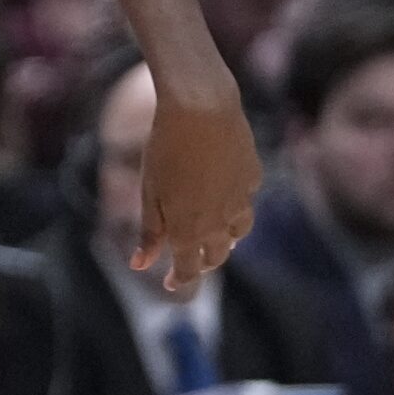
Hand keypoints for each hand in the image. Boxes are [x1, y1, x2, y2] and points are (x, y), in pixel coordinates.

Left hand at [134, 74, 261, 288]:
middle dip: (203, 263)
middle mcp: (220, 222)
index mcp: (190, 230)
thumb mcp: (150, 193)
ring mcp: (242, 199)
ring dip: (226, 239)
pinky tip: (227, 194)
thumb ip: (150, 232)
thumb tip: (140, 265)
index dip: (179, 280)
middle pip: (217, 256)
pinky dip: (235, 204)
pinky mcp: (253, 176)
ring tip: (216, 237)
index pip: (188, 270)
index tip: (170, 285)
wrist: (202, 109)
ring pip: (238, 232)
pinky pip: (246, 199)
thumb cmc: (166, 150)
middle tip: (191, 263)